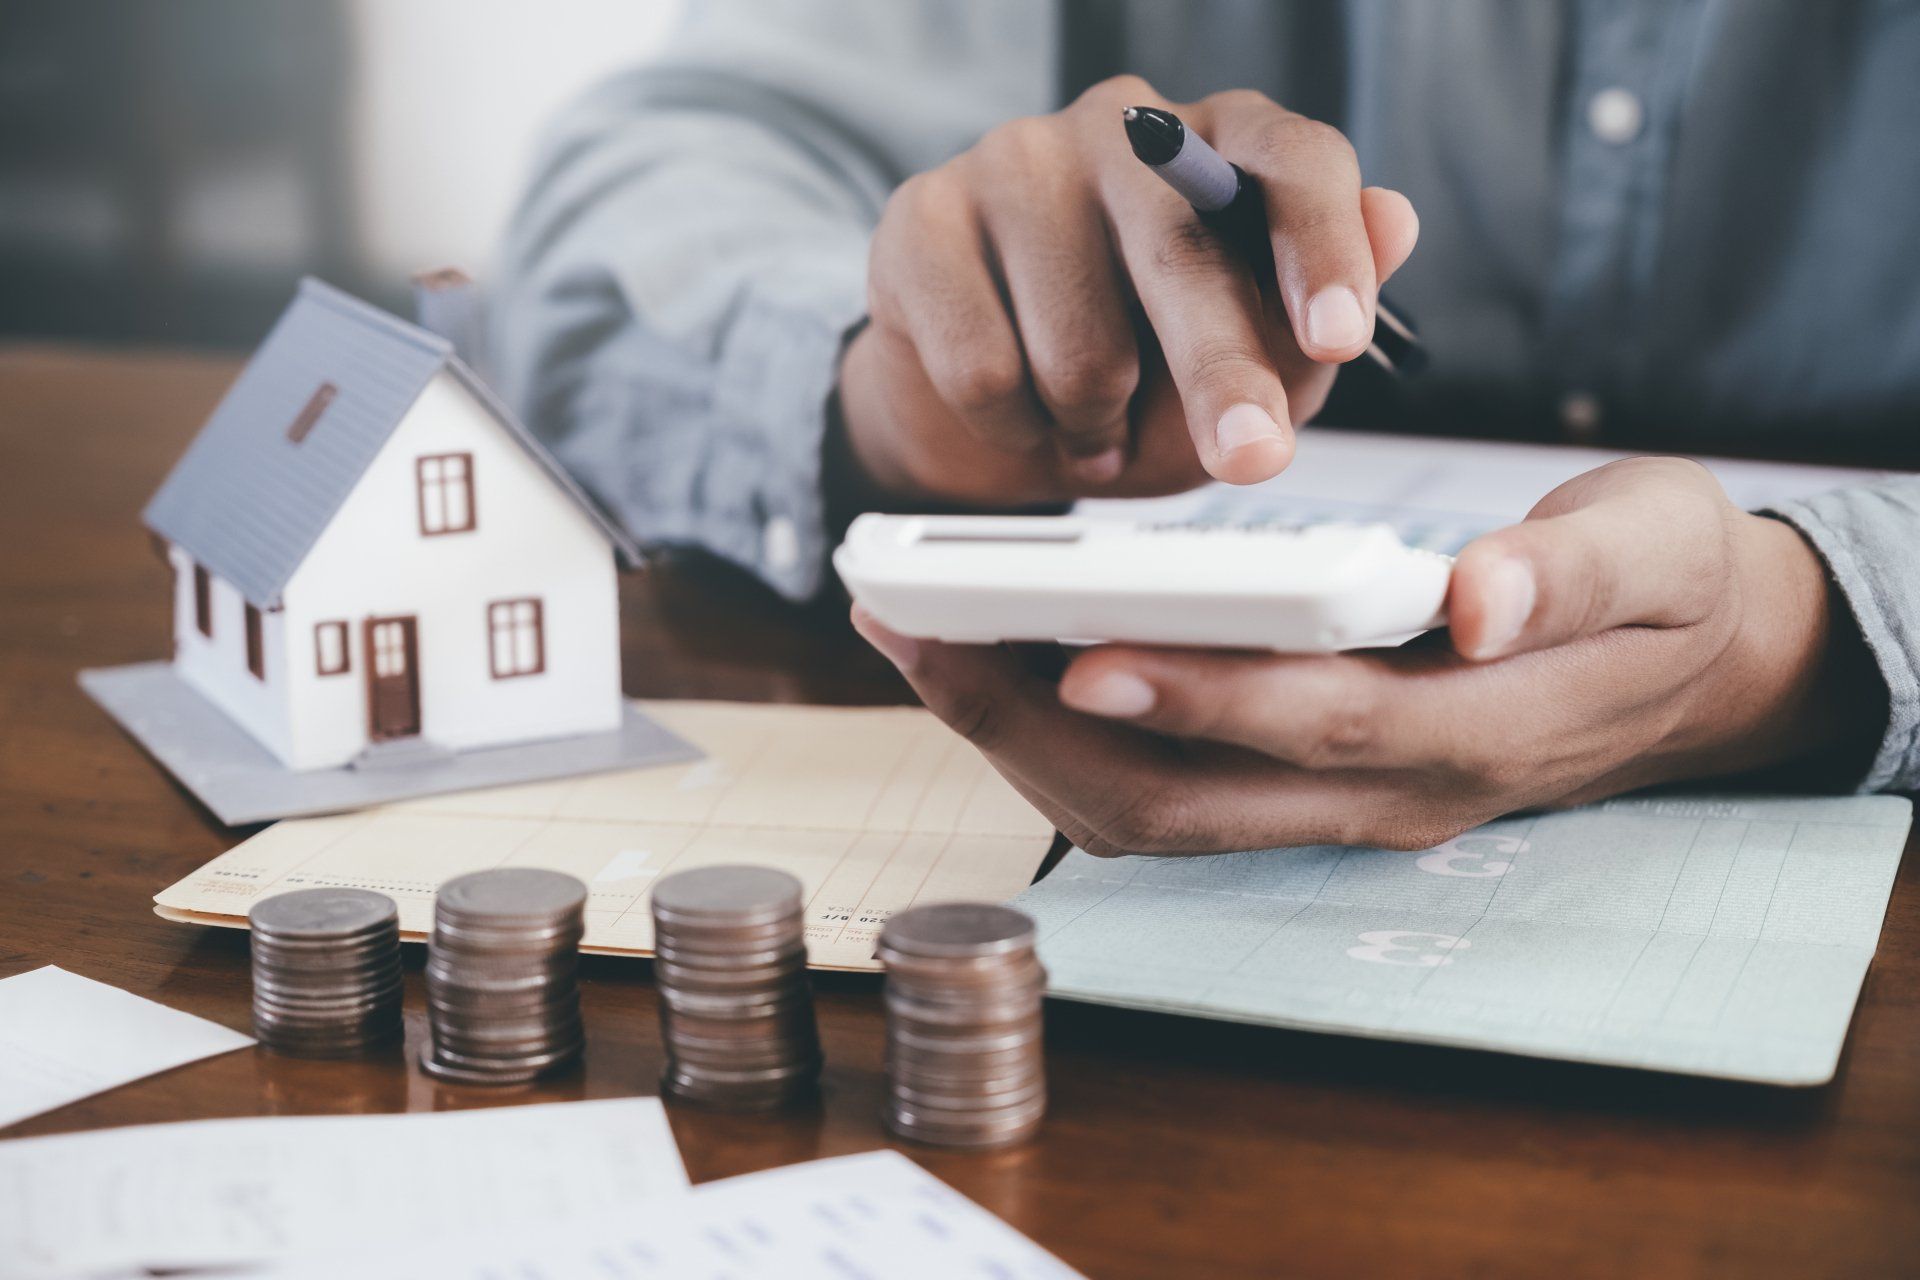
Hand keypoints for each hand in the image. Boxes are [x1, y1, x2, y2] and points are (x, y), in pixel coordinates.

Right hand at [838, 75, 1420, 507]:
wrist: (988, 403)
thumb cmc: (1140, 369)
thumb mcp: (1250, 368)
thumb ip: (1313, 316)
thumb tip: (1395, 220)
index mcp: (1221, 146)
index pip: (1291, 161)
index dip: (1320, 248)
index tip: (1337, 338)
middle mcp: (1120, 130)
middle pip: (1180, 252)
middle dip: (1220, 374)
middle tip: (1248, 458)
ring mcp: (1013, 162)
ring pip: (1076, 338)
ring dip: (1097, 424)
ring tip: (1095, 428)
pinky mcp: (920, 217)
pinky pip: (982, 368)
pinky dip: (1016, 430)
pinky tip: (1023, 416)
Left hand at [852, 458, 1876, 854]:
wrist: (1687, 670)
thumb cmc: (1664, 588)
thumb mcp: (1660, 548)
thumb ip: (1570, 573)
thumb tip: (1471, 597)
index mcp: (1472, 730)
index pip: (1314, 723)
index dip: (1198, 697)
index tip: (1078, 651)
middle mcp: (1386, 797)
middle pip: (1186, 801)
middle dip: (1037, 727)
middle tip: (921, 631)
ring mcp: (1336, 809)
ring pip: (1151, 817)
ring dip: (1024, 743)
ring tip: (923, 640)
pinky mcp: (1300, 789)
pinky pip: (1160, 794)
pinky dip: (1065, 742)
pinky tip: (998, 664)